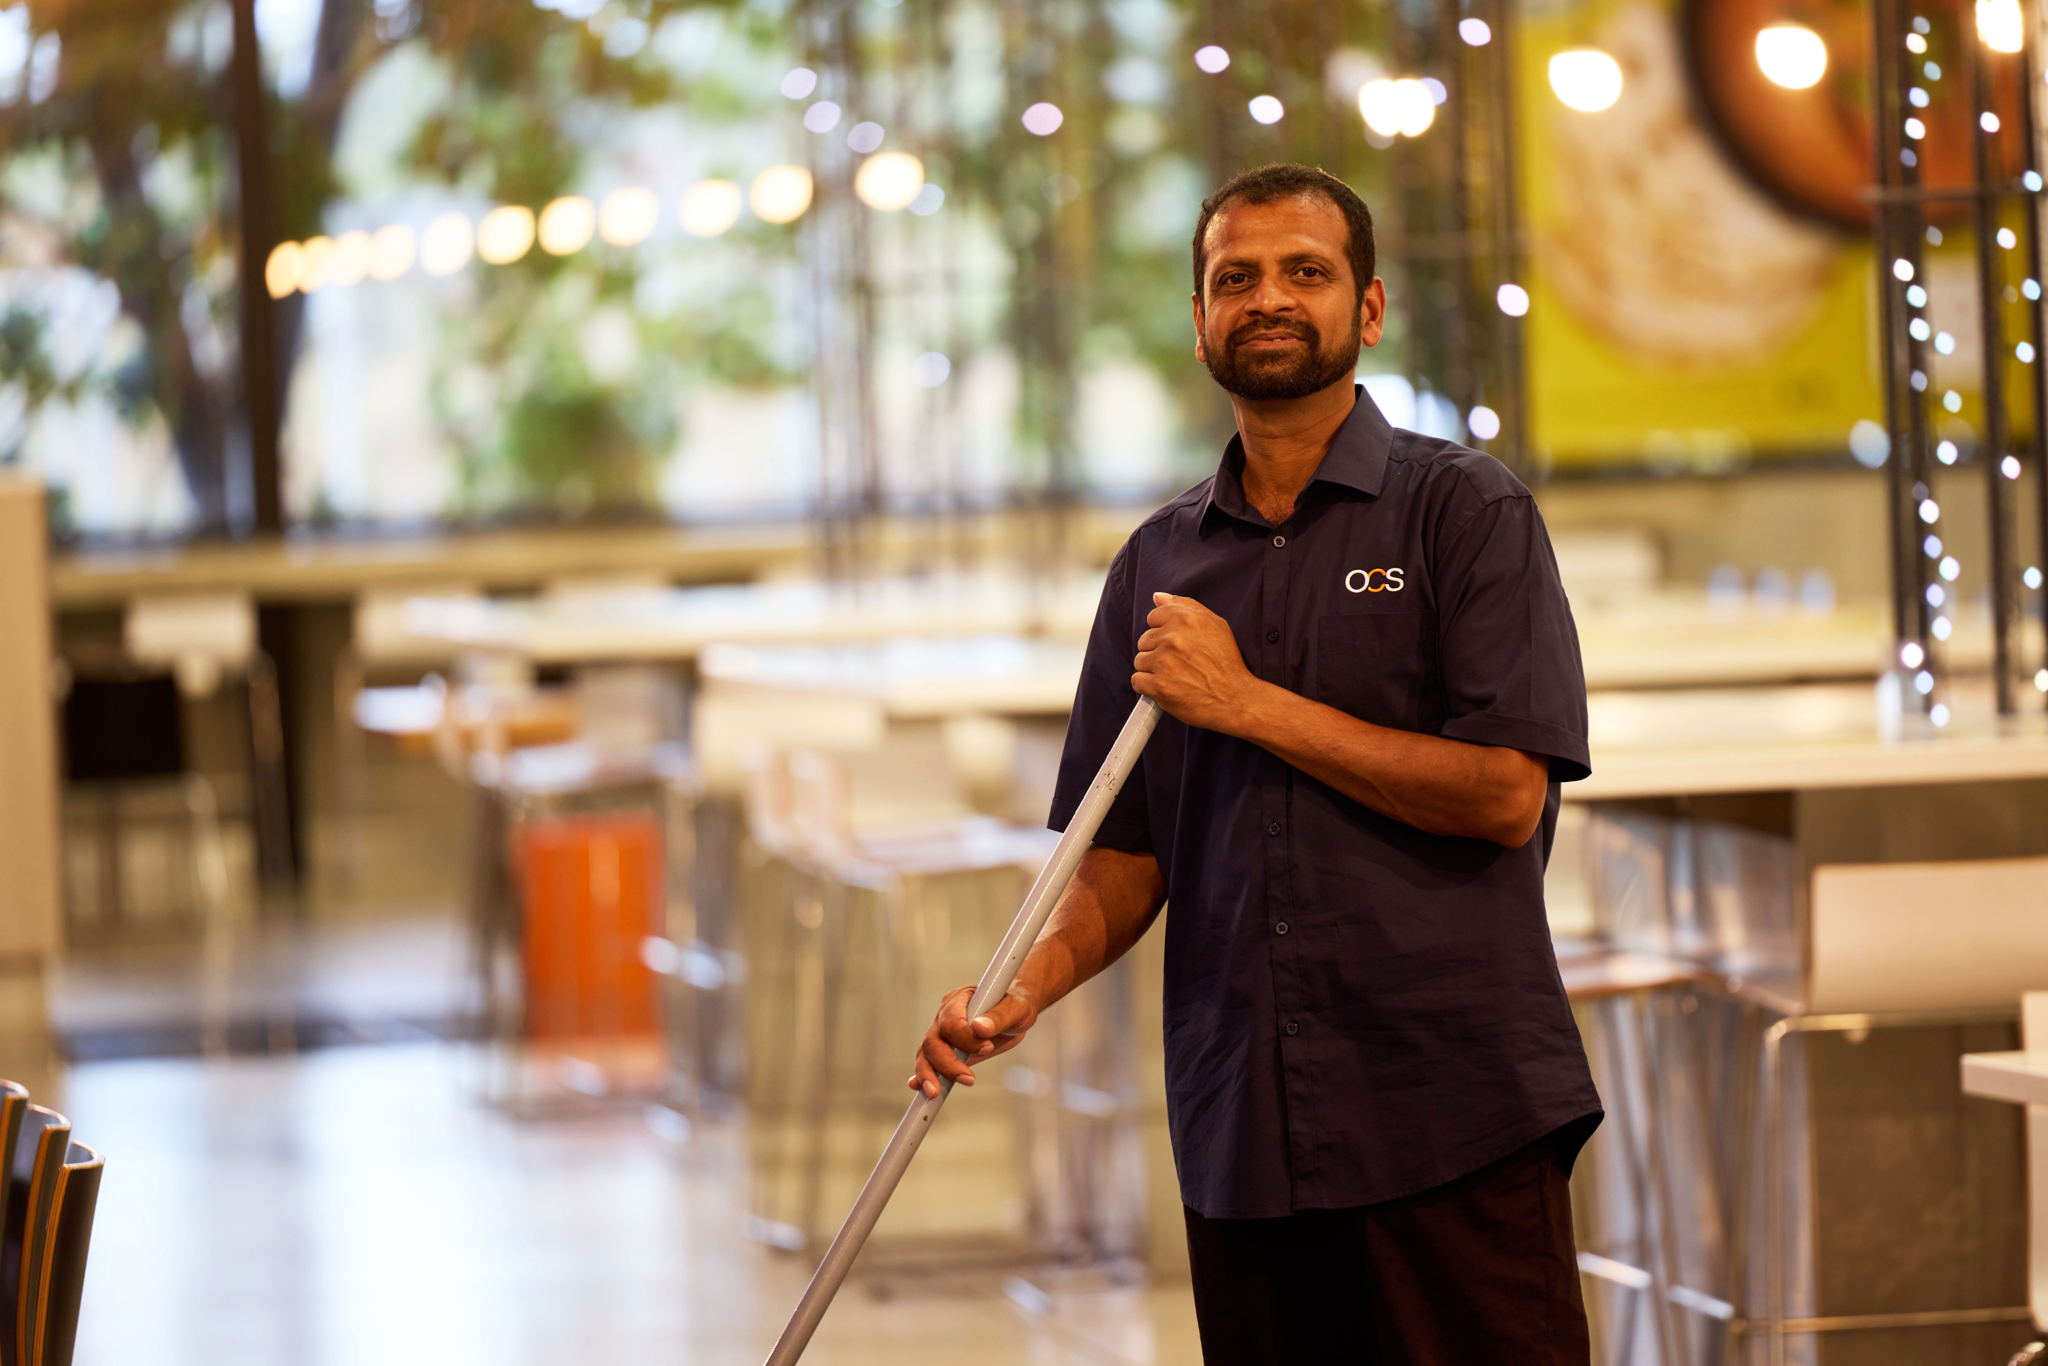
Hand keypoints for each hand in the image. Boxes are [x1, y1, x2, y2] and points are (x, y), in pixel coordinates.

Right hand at [909, 983, 1040, 1097]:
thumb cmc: (1015, 1006)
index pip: (951, 1022)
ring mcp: (942, 1033)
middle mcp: (945, 1015)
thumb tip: (980, 1028)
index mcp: (960, 999)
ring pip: (926, 1054)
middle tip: (968, 1079)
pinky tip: (919, 1087)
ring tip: (935, 1093)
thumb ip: (999, 1016)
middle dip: (946, 1064)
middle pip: (932, 1041)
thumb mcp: (1016, 1008)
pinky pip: (929, 1063)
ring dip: (930, 1074)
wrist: (1014, 1014)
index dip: (966, 1039)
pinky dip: (923, 1076)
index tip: (988, 1047)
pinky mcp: (945, 1050)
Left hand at [1133, 591, 1257, 732]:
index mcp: (1186, 619)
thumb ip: (1185, 606)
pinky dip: (1148, 687)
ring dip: (1153, 670)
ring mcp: (1164, 662)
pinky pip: (1137, 681)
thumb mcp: (1215, 625)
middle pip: (1144, 639)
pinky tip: (1167, 687)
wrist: (1235, 700)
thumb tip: (1157, 597)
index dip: (1164, 632)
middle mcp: (1173, 638)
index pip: (1153, 617)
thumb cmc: (1226, 663)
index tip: (1177, 645)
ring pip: (1140, 660)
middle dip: (1158, 651)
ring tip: (1175, 676)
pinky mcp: (1158, 686)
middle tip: (1180, 663)